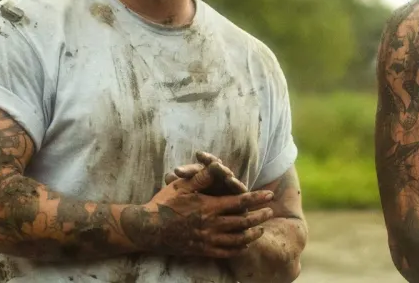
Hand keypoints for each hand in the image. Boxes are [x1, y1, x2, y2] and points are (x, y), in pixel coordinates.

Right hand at [142, 158, 275, 258]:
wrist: (147, 230)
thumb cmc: (164, 204)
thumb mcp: (182, 186)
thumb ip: (202, 177)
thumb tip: (217, 166)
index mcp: (209, 207)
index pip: (240, 202)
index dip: (257, 198)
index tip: (269, 195)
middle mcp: (211, 225)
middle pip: (243, 222)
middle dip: (259, 217)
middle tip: (270, 212)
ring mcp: (207, 240)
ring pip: (237, 239)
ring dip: (252, 234)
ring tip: (260, 230)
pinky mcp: (201, 250)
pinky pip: (224, 252)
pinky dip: (237, 249)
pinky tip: (244, 246)